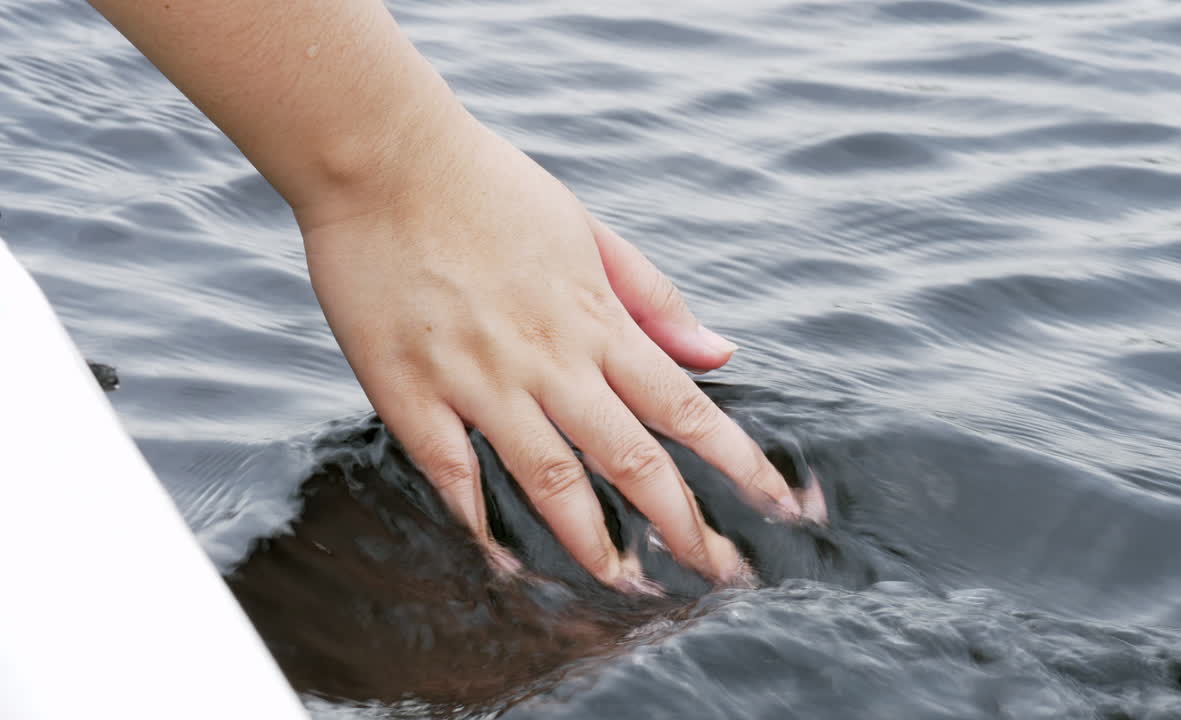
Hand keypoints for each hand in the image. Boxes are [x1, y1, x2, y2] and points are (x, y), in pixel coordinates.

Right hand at [298, 112, 797, 586]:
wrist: (381, 158)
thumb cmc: (489, 188)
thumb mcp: (587, 229)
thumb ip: (653, 297)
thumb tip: (718, 352)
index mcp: (595, 318)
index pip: (684, 406)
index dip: (739, 463)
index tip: (780, 507)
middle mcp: (548, 357)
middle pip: (631, 459)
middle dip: (684, 525)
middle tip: (720, 575)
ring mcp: (478, 378)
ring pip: (550, 479)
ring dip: (595, 542)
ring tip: (629, 586)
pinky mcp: (409, 391)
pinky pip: (453, 473)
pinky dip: (483, 522)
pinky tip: (509, 559)